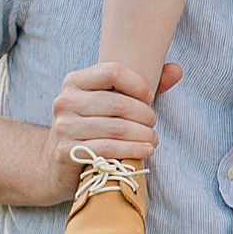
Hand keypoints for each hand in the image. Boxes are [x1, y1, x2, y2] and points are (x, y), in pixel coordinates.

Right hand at [48, 61, 181, 197]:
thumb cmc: (92, 127)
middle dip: (144, 115)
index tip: (149, 98)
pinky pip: (108, 148)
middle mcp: (65, 100)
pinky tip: (146, 151)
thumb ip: (141, 87)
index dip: (138, 84)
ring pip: (116, 128)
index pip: (113, 71)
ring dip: (142, 135)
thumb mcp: (109, 102)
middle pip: (118, 103)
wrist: (55, 163)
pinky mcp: (66, 151)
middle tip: (153, 124)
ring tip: (154, 140)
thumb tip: (177, 70)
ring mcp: (64, 126)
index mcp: (74, 80)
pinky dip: (133, 150)